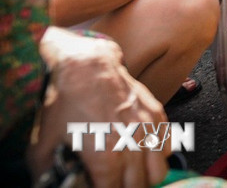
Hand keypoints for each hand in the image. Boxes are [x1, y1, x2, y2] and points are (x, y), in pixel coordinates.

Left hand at [30, 28, 168, 186]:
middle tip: (112, 182)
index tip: (99, 187)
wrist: (85, 67)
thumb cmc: (63, 104)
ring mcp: (148, 129)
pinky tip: (139, 153)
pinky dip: (156, 157)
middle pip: (139, 186)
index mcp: (105, 157)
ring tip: (129, 175)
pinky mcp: (157, 115)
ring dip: (144, 177)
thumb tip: (53, 186)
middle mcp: (132, 145)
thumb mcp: (42, 145)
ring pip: (158, 172)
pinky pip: (166, 148)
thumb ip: (48, 174)